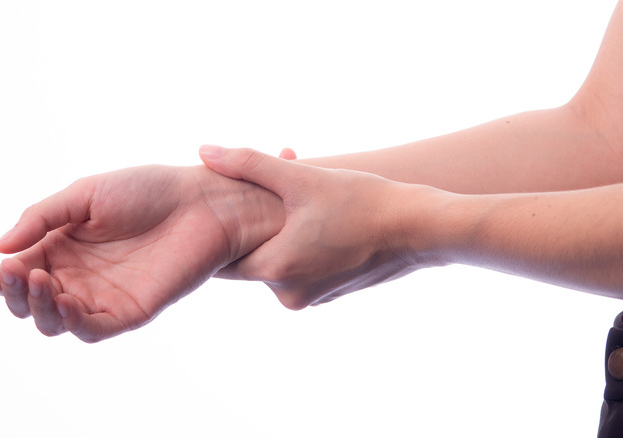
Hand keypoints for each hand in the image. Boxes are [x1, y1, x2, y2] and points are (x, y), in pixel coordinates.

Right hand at [0, 165, 282, 341]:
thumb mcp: (85, 194)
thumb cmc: (147, 189)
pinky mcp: (131, 311)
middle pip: (30, 300)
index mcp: (62, 247)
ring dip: (36, 305)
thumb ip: (42, 217)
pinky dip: (70, 320)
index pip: (18, 270)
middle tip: (10, 272)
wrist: (201, 200)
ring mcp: (103, 296)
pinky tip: (63, 299)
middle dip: (11, 291)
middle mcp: (78, 276)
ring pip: (53, 320)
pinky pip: (91, 327)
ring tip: (37, 277)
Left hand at [200, 145, 426, 308]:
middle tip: (278, 180)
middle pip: (255, 254)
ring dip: (285, 227)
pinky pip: (304, 266)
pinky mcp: (332, 293)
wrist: (420, 229)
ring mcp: (313, 297)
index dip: (223, 226)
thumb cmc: (363, 201)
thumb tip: (203, 152)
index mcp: (276, 269)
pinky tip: (324, 214)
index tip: (225, 201)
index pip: (223, 257)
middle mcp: (290, 294)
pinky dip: (305, 243)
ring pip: (282, 258)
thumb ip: (249, 164)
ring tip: (307, 190)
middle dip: (260, 218)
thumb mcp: (302, 177)